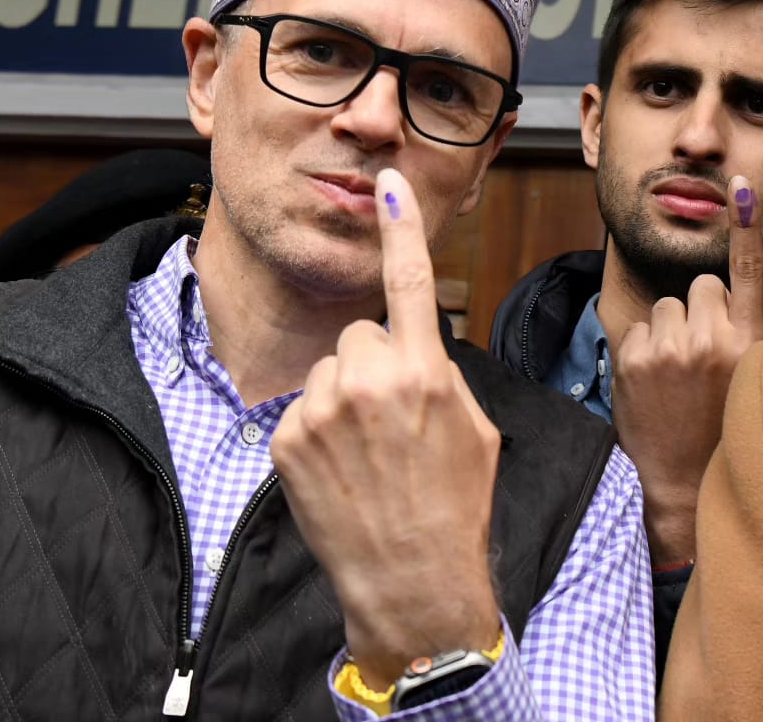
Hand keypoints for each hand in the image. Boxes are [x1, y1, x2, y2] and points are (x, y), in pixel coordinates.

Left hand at [270, 168, 501, 688]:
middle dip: (375, 362)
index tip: (389, 181)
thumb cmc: (456, 506)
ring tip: (366, 453)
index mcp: (426, 372)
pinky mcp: (287, 440)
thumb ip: (441, 375)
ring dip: (344, 397)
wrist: (412, 582)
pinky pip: (303, 408)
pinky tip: (341, 471)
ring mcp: (322, 410)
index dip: (401, 227)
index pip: (411, 281)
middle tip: (393, 420)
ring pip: (330, 369)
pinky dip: (317, 432)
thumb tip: (414, 348)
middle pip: (362, 334)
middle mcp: (371, 381)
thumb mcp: (475, 430)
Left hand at [613, 174, 762, 567]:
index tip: (739, 186)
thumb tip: (725, 293)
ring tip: (676, 376)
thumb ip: (741, 335)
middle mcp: (710, 341)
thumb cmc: (720, 433)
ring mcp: (668, 349)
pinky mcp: (632, 358)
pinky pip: (638, 328)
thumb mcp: (750, 382)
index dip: (746, 225)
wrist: (681, 486)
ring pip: (666, 306)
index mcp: (748, 344)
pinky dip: (642, 349)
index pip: (748, 272)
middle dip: (699, 311)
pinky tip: (652, 384)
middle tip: (701, 357)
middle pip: (701, 286)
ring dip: (669, 330)